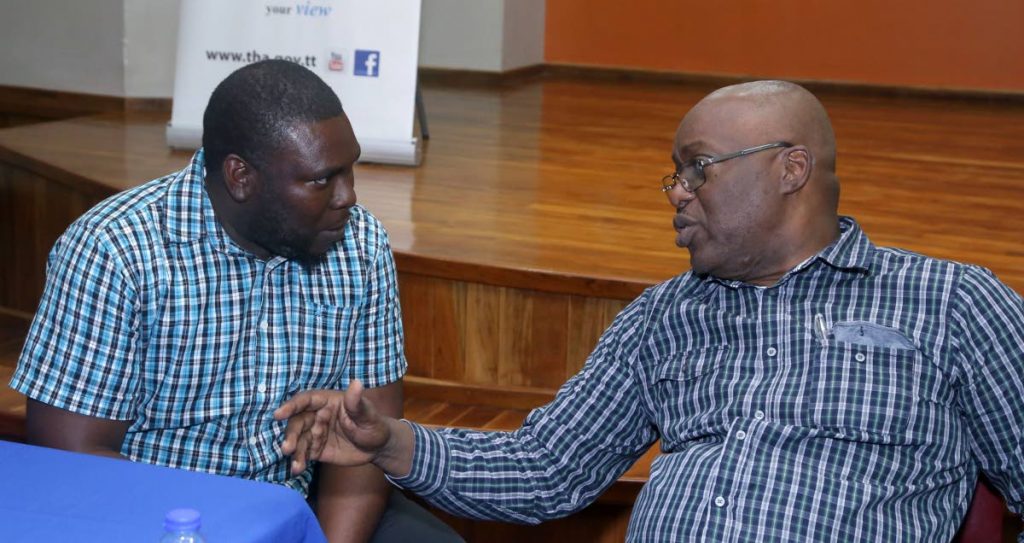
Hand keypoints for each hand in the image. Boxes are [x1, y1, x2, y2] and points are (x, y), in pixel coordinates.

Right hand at [274, 380, 392, 474]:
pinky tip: (297, 469)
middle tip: (287, 448)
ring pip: (299, 439)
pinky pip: (304, 453)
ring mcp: (315, 433)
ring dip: (294, 451)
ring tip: (295, 465)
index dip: (291, 406)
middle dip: (291, 434)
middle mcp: (317, 415)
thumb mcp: (367, 414)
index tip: (278, 415)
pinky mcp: (316, 449)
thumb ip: (357, 402)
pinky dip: (299, 460)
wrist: (378, 447)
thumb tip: (357, 383)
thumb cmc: (373, 424)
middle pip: (298, 422)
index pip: (306, 400)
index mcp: (327, 401)